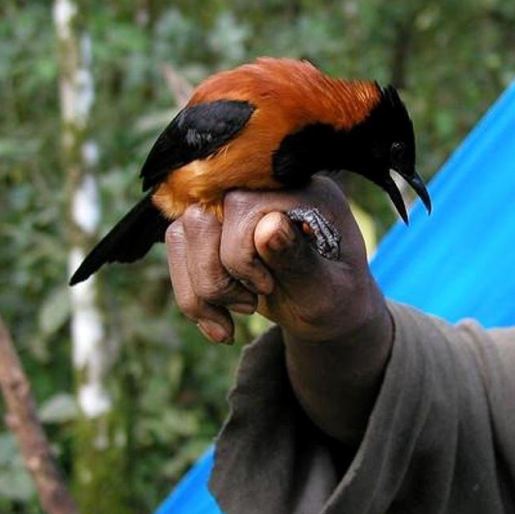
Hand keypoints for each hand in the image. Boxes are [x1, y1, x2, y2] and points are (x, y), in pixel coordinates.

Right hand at [165, 176, 385, 344]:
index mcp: (302, 191)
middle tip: (252, 305)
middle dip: (216, 277)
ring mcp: (234, 205)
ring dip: (202, 291)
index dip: (242, 256)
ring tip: (241, 313)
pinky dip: (192, 297)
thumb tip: (267, 226)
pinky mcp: (215, 227)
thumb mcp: (328, 290)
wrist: (329, 311)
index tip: (269, 288)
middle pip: (201, 217)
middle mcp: (263, 188)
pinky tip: (220, 325)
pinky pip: (177, 250)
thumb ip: (300, 260)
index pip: (243, 207)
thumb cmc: (337, 299)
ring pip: (180, 234)